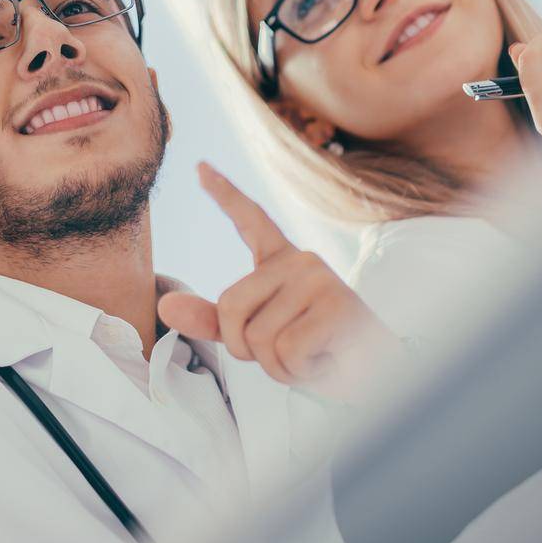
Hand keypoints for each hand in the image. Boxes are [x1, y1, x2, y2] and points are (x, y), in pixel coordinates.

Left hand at [157, 163, 402, 401]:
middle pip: (230, 307)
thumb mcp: (257, 336)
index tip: (200, 166)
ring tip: (312, 356)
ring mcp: (319, 278)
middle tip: (290, 352)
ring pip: (256, 336)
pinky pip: (286, 350)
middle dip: (248, 348)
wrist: (377, 376)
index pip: (250, 219)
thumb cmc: (316, 352)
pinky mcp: (336, 306)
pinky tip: (326, 361)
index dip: (223, 193)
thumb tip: (164, 307)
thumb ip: (213, 321)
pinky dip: (299, 371)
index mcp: (282, 262)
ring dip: (278, 366)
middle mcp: (300, 260)